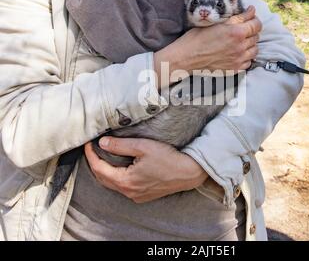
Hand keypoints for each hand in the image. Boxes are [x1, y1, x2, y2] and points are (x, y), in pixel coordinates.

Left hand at [84, 137, 207, 202]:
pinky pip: (123, 187)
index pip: (99, 169)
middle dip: (95, 164)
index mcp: (126, 181)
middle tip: (93, 149)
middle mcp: (129, 192)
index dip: (91, 155)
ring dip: (105, 171)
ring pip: (113, 184)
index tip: (89, 143)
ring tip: (104, 156)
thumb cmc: (168, 158)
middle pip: (103, 179)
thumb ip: (120, 145)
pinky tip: (120, 167)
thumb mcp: (143, 147)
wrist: (189, 172)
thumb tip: (102, 142)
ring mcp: (136, 196)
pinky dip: (116, 177)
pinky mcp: (144, 196)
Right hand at [154, 6, 261, 85]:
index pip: (257, 24)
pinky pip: (248, 62)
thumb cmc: (197, 38)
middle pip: (256, 36)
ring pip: (254, 50)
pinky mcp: (235, 69)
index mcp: (236, 32)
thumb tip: (251, 11)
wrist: (187, 57)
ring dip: (249, 44)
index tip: (249, 19)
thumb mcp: (216, 22)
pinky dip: (245, 57)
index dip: (254, 19)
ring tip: (239, 42)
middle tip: (240, 30)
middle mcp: (240, 47)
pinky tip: (236, 53)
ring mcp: (238, 59)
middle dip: (251, 31)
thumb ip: (237, 17)